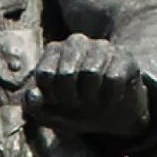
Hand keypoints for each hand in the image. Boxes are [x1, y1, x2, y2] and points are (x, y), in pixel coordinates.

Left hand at [24, 34, 150, 137]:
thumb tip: (33, 95)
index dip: (50, 96)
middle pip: (67, 74)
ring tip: (93, 100)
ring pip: (91, 74)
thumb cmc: (75, 108)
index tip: (58, 102)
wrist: (112, 114)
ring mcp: (102, 47)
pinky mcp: (124, 57)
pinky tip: (110, 98)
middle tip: (77, 103)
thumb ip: (32, 106)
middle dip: (70, 97)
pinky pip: (113, 78)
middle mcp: (76, 42)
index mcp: (54, 50)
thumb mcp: (49, 112)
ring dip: (91, 97)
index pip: (45, 74)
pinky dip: (110, 96)